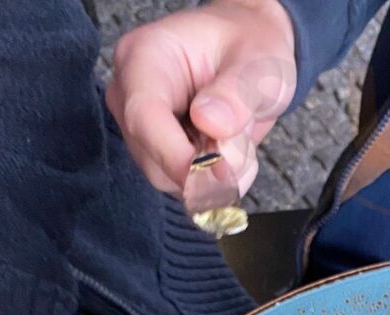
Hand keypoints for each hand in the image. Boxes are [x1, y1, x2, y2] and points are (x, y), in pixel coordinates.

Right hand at [106, 0, 295, 196]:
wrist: (249, 57)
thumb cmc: (249, 49)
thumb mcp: (258, 64)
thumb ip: (237, 92)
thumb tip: (209, 123)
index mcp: (144, 58)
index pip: (142, 117)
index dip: (178, 156)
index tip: (219, 173)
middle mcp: (131, 96)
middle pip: (156, 162)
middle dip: (210, 166)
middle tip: (243, 137)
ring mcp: (142, 131)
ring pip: (174, 182)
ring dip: (219, 175)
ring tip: (240, 136)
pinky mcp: (159, 156)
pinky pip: (189, 189)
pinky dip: (220, 181)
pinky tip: (233, 149)